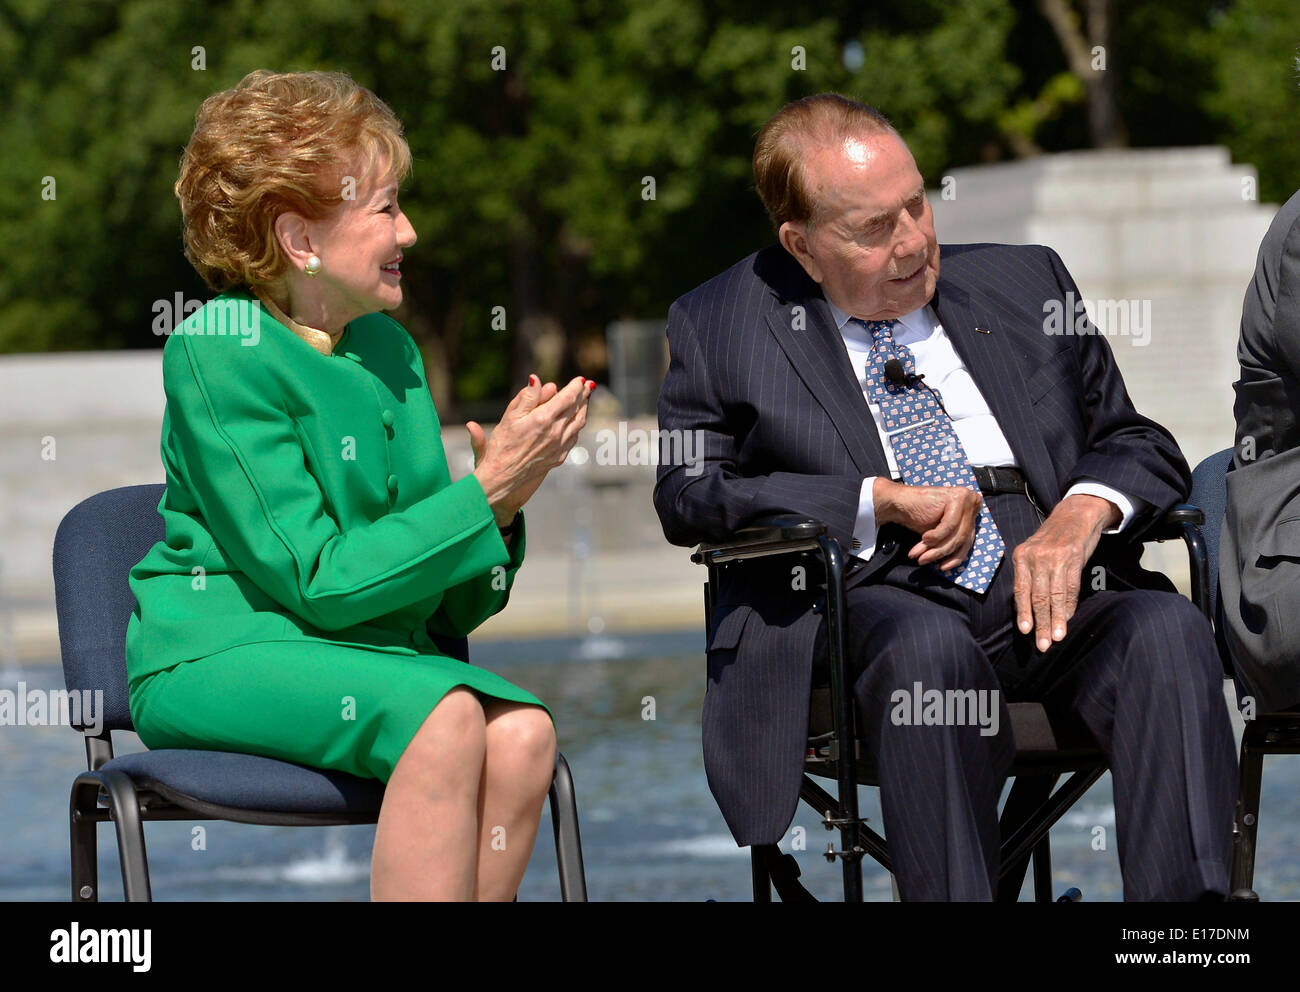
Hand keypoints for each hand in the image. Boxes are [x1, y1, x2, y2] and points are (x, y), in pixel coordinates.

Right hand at [468, 374, 593, 525]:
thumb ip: (526, 397)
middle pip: (576, 409)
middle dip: (583, 395)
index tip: (581, 379)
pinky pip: (574, 437)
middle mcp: (556, 432)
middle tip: (589, 385)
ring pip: (579, 423)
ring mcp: (560, 446)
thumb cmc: (502, 445)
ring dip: (584, 410)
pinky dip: (577, 426)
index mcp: (544, 418)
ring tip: (585, 401)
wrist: (503, 476)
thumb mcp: (510, 416)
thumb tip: (537, 379)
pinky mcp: (559, 457)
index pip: (567, 397)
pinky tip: (576, 422)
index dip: (576, 386)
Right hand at [874, 477, 982, 569]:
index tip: (942, 567)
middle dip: (941, 553)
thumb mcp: (940, 535)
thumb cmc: (919, 517)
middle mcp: (972, 502)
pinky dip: (936, 536)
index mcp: (972, 511)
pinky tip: (924, 538)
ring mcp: (966, 498)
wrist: (899, 501)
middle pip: (963, 538)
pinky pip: (949, 527)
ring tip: (921, 555)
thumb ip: (952, 543)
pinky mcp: (957, 498)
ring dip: (936, 549)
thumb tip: (956, 564)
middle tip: (925, 561)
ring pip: (956, 535)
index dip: (955, 558)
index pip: (968, 541)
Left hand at [1012, 493, 1119, 651]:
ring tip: (1056, 638)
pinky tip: (1067, 619)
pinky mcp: (1074, 558)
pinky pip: (1071, 588)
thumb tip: (1029, 608)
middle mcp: (1035, 557)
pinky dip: (1069, 606)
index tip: (1026, 631)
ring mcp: (1055, 558)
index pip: (1020, 590)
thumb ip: (1030, 576)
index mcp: (1021, 556)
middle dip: (1039, 623)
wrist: (1076, 514)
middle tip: (1042, 644)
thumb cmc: (1053, 538)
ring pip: (1054, 596)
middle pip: (1037, 597)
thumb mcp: (1034, 552)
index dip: (1024, 612)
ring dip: (1056, 620)